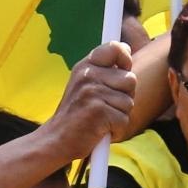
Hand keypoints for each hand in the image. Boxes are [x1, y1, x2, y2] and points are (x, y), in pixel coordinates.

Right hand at [41, 42, 134, 161]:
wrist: (56, 140)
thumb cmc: (76, 115)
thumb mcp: (85, 84)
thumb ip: (105, 68)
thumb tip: (127, 49)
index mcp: (85, 66)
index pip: (115, 48)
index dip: (125, 59)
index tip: (122, 70)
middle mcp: (88, 75)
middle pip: (130, 79)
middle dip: (124, 96)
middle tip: (105, 107)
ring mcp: (93, 92)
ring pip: (129, 102)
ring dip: (119, 116)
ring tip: (100, 120)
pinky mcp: (99, 111)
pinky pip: (124, 120)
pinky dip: (116, 130)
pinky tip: (100, 131)